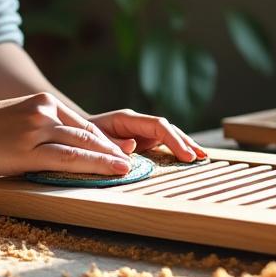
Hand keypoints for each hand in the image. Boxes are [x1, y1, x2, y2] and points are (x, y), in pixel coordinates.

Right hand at [0, 92, 133, 176]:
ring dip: (109, 159)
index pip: (83, 124)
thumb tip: (65, 150)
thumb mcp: (19, 119)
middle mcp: (45, 112)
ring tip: (127, 169)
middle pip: (88, 133)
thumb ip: (43, 129)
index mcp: (44, 102)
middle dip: (112, 150)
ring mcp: (37, 129)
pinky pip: (67, 159)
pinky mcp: (28, 150)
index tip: (120, 153)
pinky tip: (107, 172)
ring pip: (82, 145)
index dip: (105, 141)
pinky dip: (92, 165)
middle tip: (132, 163)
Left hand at [86, 109, 207, 161]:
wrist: (73, 135)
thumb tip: (133, 145)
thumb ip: (111, 143)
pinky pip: (163, 143)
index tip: (186, 155)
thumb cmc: (81, 138)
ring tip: (202, 157)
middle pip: (167, 128)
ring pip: (168, 134)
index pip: (158, 125)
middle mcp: (137, 122)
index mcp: (127, 118)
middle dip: (184, 141)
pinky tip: (188, 157)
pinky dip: (176, 149)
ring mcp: (140, 131)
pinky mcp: (141, 140)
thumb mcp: (92, 140)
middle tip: (199, 157)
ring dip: (184, 144)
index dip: (174, 139)